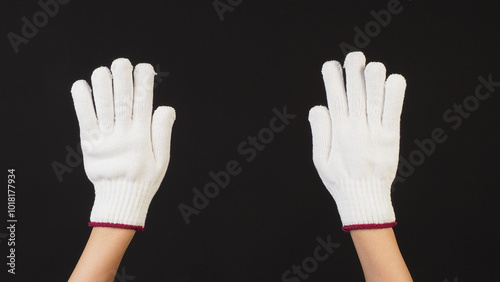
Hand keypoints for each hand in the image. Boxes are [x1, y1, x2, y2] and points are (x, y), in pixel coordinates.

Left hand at [71, 58, 175, 230]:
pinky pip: (84, 119)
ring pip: (103, 106)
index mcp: (143, 136)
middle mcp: (124, 134)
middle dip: (123, 78)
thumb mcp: (162, 159)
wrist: (120, 201)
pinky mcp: (89, 144)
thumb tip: (166, 107)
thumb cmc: (143, 179)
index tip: (144, 68)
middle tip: (122, 62)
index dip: (144, 83)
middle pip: (123, 100)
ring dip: (102, 85)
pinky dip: (81, 101)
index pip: (145, 102)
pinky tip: (81, 86)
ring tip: (103, 71)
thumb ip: (162, 132)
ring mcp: (105, 138)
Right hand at [308, 51, 405, 231]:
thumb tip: (317, 107)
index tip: (331, 64)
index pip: (334, 99)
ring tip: (372, 65)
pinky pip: (393, 111)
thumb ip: (319, 132)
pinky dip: (395, 94)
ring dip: (373, 79)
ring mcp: (374, 131)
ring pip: (374, 98)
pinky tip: (394, 80)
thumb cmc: (340, 180)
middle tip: (354, 56)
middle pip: (355, 93)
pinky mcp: (391, 136)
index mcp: (338, 132)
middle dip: (353, 72)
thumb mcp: (319, 159)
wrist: (364, 199)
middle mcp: (356, 128)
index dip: (332, 80)